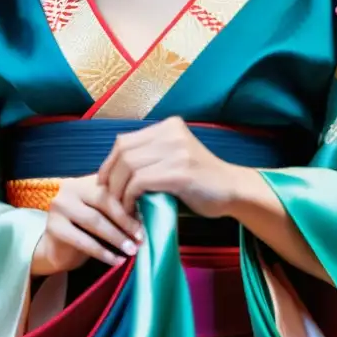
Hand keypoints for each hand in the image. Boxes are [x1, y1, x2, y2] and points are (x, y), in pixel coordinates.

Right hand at [31, 175, 142, 275]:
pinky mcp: (53, 227)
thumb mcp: (106, 217)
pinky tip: (116, 261)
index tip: (145, 226)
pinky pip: (82, 240)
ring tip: (131, 250)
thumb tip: (145, 216)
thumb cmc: (88, 231)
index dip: (131, 206)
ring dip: (116, 237)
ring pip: (94, 220)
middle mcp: (70, 188)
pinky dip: (102, 252)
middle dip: (125, 221)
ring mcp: (59, 206)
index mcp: (86, 181)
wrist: (58, 250)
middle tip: (140, 239)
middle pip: (103, 201)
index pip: (112, 189)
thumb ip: (120, 210)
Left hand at [97, 117, 244, 214]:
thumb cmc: (200, 181)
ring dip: (119, 191)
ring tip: (122, 208)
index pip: (124, 141)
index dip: (108, 163)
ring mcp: (177, 151)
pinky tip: (134, 210)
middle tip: (109, 199)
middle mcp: (172, 133)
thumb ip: (150, 156)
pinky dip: (130, 198)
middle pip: (123, 153)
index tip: (103, 183)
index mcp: (168, 126)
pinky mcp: (180, 172)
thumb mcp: (174, 158)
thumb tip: (112, 170)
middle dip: (110, 179)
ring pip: (129, 167)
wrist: (233, 191)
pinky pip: (140, 182)